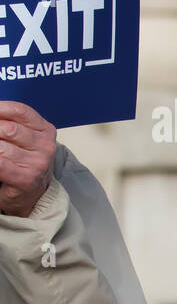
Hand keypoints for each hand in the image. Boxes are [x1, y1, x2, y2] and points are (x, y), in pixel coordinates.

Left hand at [0, 101, 56, 216]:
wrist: (30, 194)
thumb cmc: (22, 162)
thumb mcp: (24, 138)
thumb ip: (11, 123)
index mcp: (46, 130)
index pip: (20, 111)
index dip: (0, 109)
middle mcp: (46, 146)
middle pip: (8, 128)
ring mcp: (38, 163)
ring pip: (1, 147)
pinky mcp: (26, 179)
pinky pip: (0, 164)